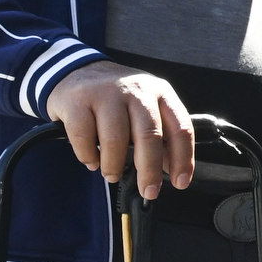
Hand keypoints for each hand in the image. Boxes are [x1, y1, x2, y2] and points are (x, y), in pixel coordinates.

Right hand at [53, 60, 200, 198]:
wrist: (77, 70)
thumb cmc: (118, 98)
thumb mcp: (146, 107)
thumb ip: (161, 135)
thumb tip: (171, 169)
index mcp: (160, 92)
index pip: (180, 128)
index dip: (183, 159)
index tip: (180, 183)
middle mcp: (136, 90)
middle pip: (149, 135)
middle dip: (149, 170)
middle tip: (148, 191)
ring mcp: (106, 93)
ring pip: (115, 141)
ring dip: (114, 166)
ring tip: (112, 174)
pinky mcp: (77, 102)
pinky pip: (84, 139)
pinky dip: (89, 157)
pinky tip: (92, 161)